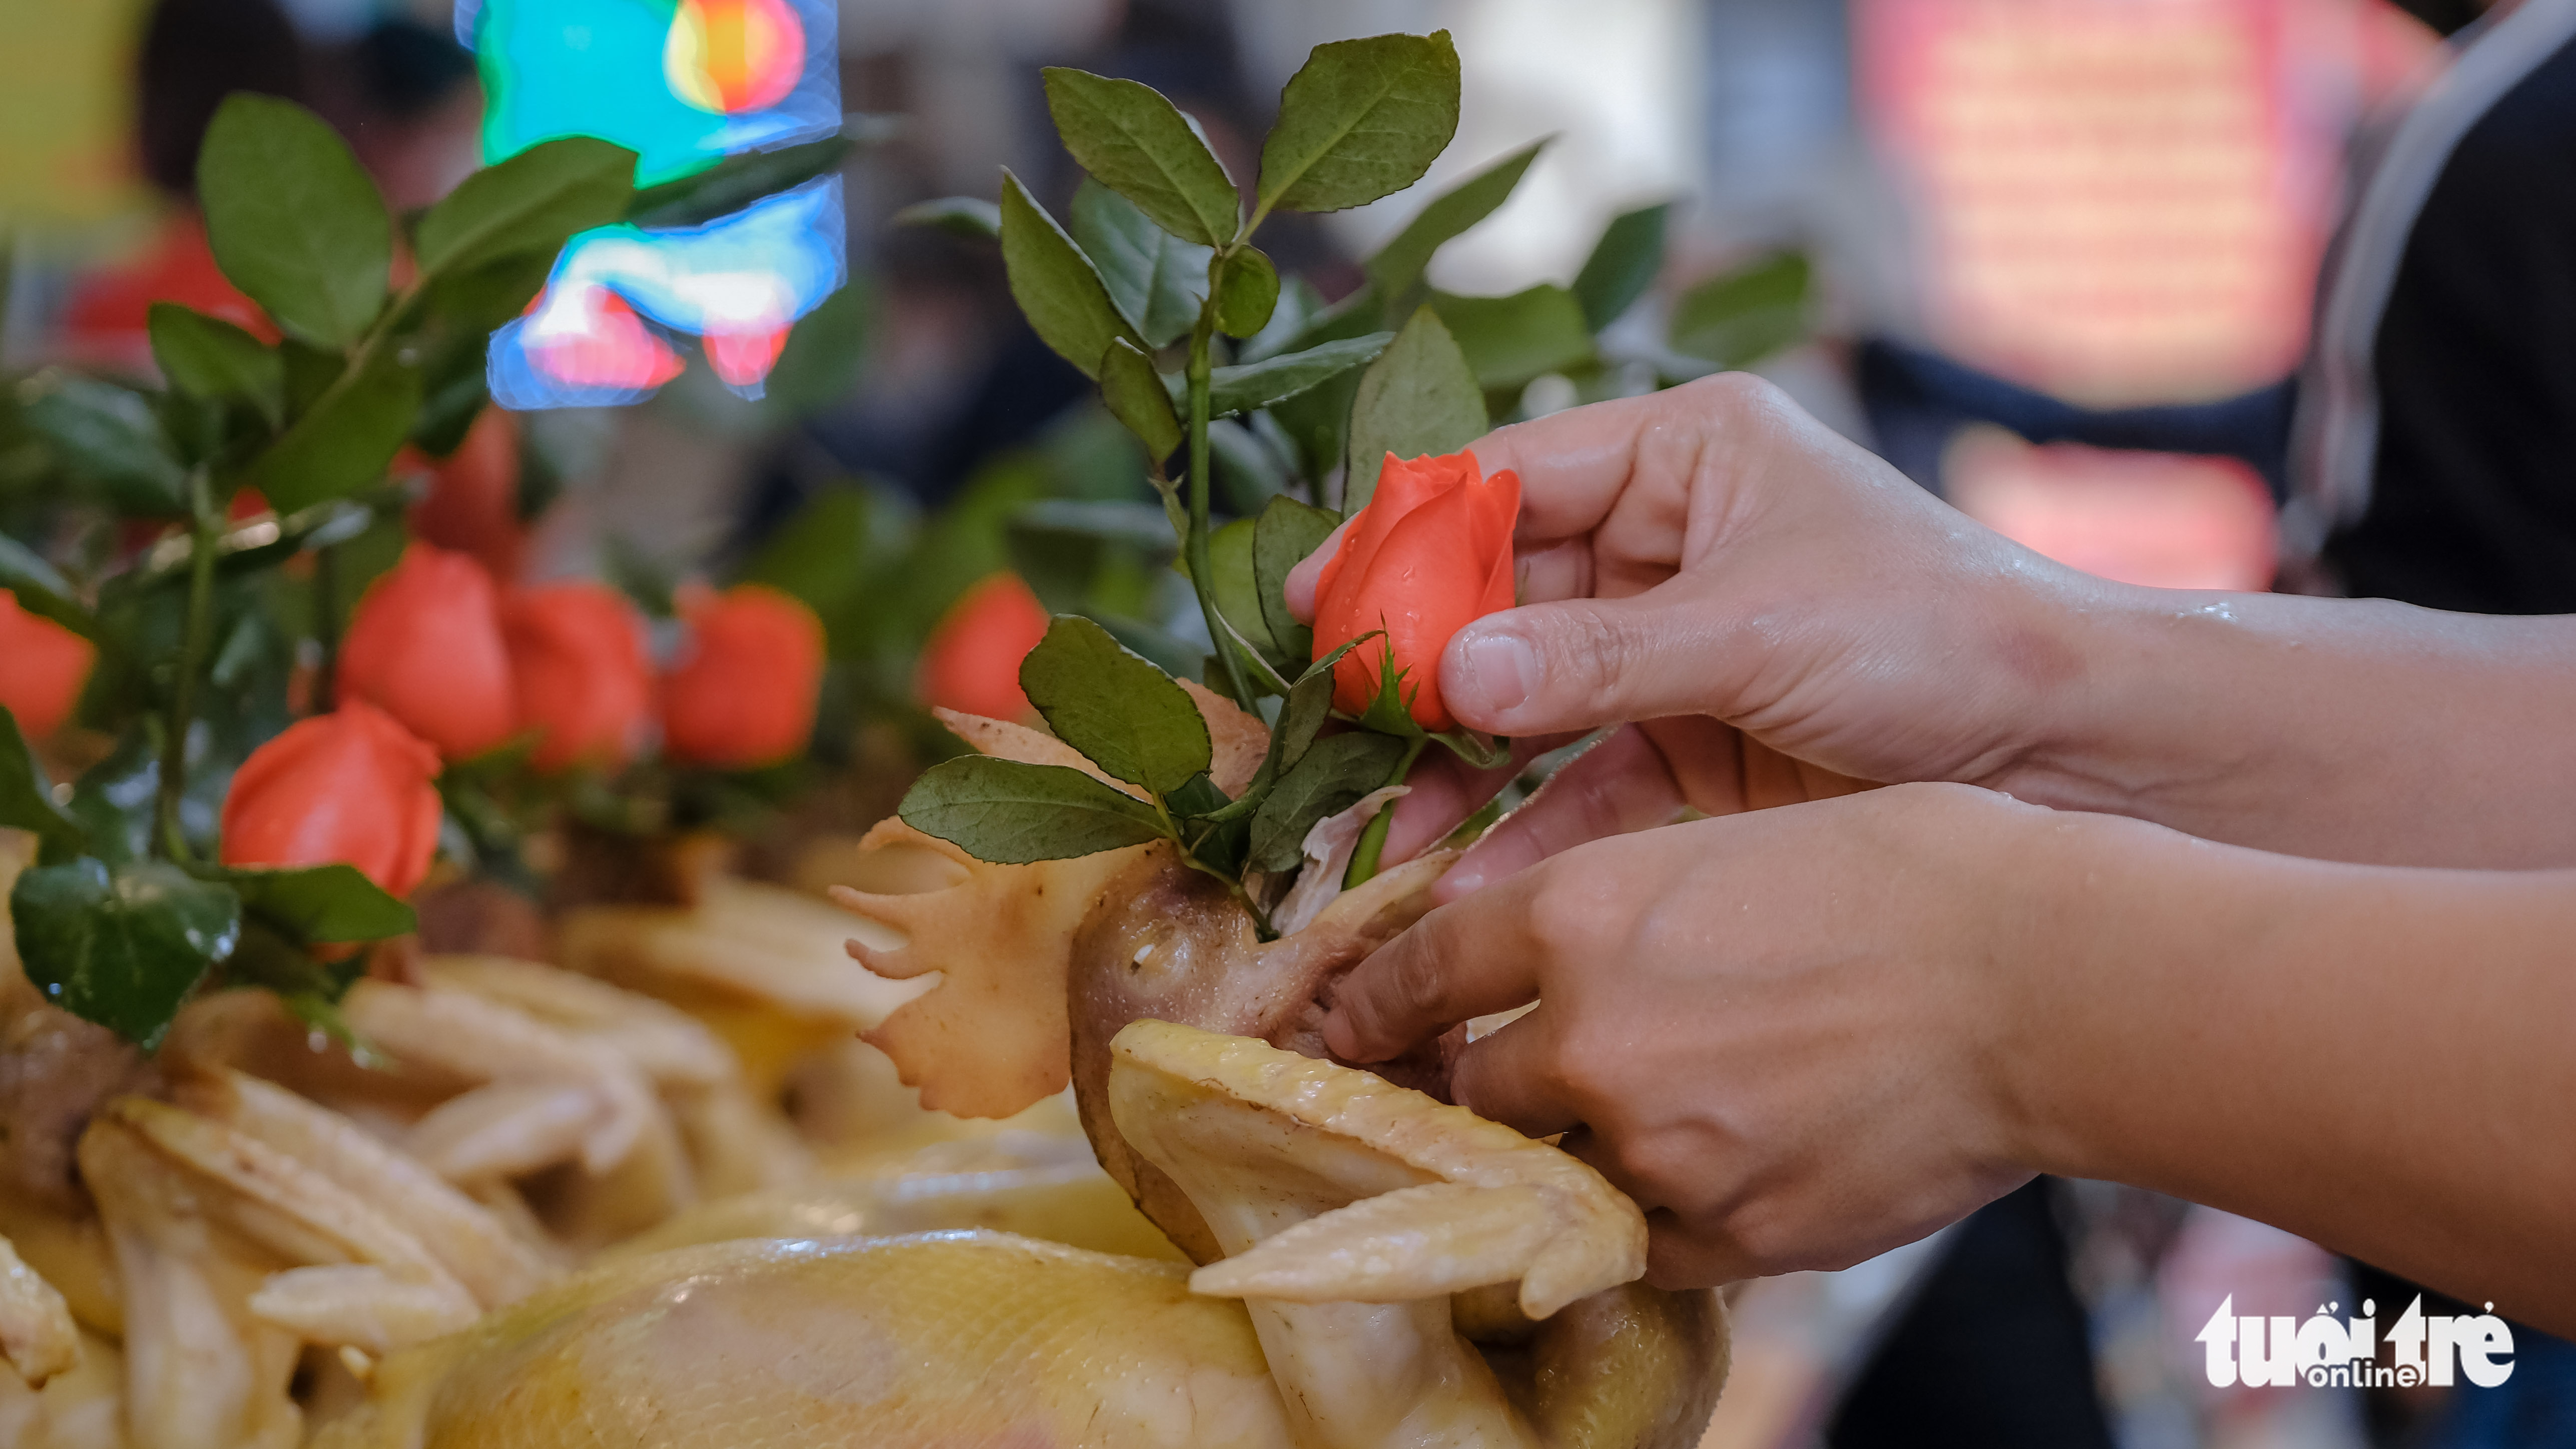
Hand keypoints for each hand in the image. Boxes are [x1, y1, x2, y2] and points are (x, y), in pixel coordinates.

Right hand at [1289, 375, 2107, 898]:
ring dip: (1457, 763)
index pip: (1509, 482)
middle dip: (1418, 670)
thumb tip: (1447, 674)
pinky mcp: (1692, 742)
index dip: (1407, 541)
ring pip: (1529, 698)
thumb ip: (1592, 658)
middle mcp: (1667, 539)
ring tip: (1377, 823)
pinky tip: (1461, 879)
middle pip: (1501, 597)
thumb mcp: (1752, 634)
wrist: (2070, 750)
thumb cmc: (1936, 639)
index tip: (1319, 600)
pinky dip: (1526, 828)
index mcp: (1685, 457)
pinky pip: (1581, 780)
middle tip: (1330, 730)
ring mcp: (1673, 645)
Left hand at [1320, 783, 2056, 1284]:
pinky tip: (1705, 1176)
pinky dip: (1650, 1217)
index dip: (1372, 1004)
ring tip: (1641, 1127)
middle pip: (1473, 1090)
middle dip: (1484, 1088)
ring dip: (1574, 1156)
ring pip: (1548, 1176)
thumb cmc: (1910, 875)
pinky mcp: (1727, 1229)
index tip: (1344, 1025)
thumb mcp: (1727, 847)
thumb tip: (1564, 971)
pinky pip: (1635, 1243)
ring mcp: (1653, 1146)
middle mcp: (1589, 1036)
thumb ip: (1618, 917)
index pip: (1420, 971)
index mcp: (1579, 915)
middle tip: (1518, 1083)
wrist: (2045, 978)